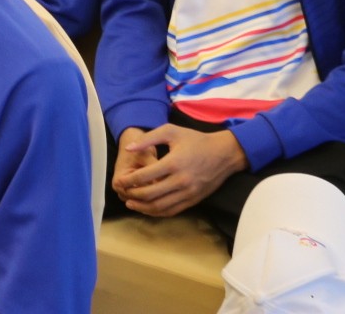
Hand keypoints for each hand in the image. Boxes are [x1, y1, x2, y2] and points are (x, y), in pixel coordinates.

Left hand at [113, 124, 248, 216]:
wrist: (224, 154)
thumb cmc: (196, 140)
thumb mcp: (171, 131)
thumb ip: (148, 138)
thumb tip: (129, 149)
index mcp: (173, 163)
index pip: (144, 176)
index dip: (129, 180)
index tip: (120, 180)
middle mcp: (180, 181)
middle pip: (150, 194)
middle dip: (133, 195)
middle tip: (123, 193)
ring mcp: (188, 193)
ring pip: (160, 207)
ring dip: (143, 207)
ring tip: (131, 203)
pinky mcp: (193, 200)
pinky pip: (172, 211)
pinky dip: (157, 212)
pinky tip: (147, 208)